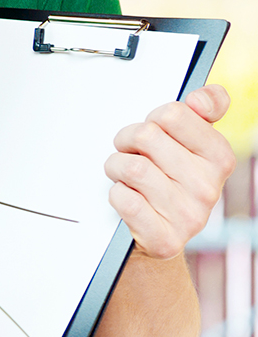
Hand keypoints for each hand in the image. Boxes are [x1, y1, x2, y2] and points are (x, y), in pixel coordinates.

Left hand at [105, 85, 234, 260]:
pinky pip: (122, 198)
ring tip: (126, 176)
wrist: (160, 233)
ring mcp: (188, 215)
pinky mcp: (164, 238)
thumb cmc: (170, 179)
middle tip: (132, 154)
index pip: (173, 115)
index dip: (153, 120)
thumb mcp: (190, 143)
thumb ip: (201, 111)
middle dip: (127, 141)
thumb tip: (203, 98)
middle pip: (145, 136)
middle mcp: (208, 188)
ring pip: (129, 167)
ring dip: (116, 167)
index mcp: (219, 158)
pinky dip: (116, 194)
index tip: (155, 133)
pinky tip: (129, 198)